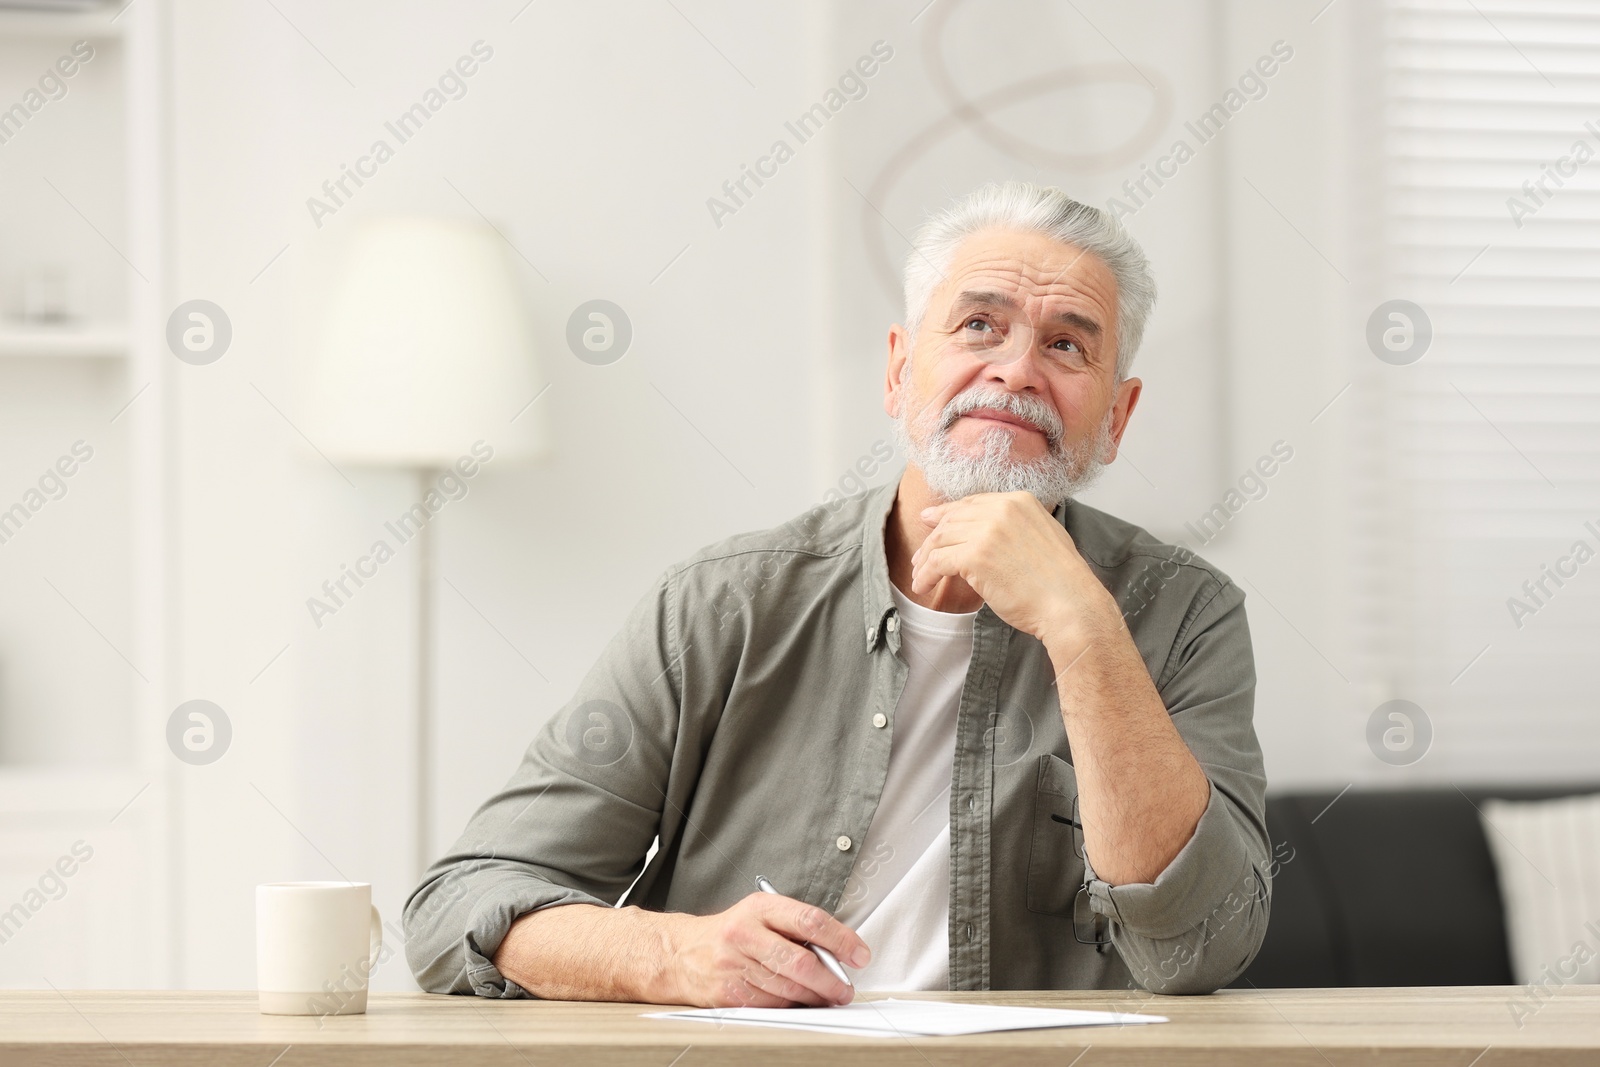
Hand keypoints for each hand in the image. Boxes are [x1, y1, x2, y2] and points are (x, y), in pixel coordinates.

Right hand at [660, 892, 869, 1007]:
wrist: (682, 953)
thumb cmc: (731, 932)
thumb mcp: (761, 914)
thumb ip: (796, 927)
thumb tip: (837, 951)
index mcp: (760, 907)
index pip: (809, 920)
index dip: (840, 939)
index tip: (859, 954)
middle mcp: (745, 934)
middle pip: (800, 962)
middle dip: (831, 980)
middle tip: (845, 988)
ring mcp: (735, 965)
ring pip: (789, 987)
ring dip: (815, 997)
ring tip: (828, 997)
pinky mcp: (729, 993)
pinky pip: (772, 1004)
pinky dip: (792, 1005)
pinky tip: (799, 1001)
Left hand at [910, 492, 1112, 650]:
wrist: (1071, 604)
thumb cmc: (1060, 582)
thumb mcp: (1043, 537)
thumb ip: (1015, 528)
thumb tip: (986, 534)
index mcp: (1020, 501)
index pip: (973, 503)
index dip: (947, 513)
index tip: (931, 521)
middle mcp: (1002, 509)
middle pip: (953, 519)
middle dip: (933, 538)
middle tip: (920, 556)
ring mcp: (987, 531)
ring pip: (941, 539)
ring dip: (925, 560)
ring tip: (919, 576)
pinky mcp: (975, 555)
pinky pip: (937, 561)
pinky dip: (926, 575)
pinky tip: (923, 586)